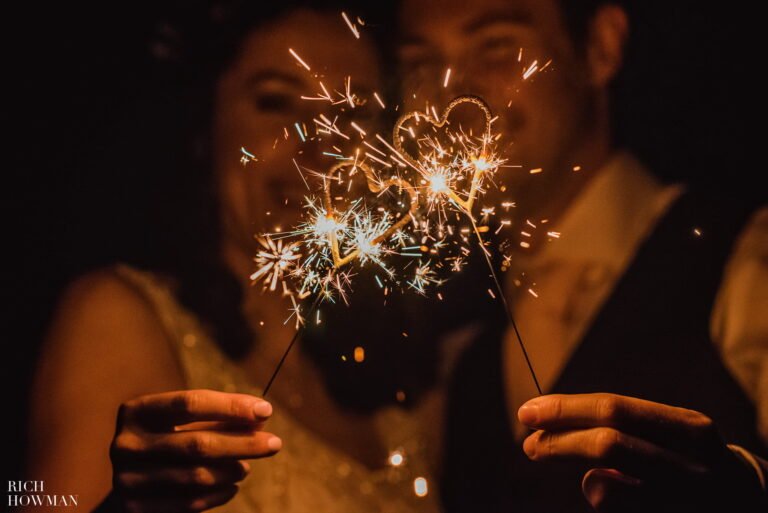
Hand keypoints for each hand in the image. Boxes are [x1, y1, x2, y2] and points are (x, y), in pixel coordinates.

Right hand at [109, 389, 280, 512]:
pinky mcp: (134, 508)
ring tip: (247, 467)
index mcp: (137, 411)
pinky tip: (232, 486)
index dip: (231, 406)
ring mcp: (127, 479)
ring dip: (232, 470)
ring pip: (196, 476)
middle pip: (197, 443)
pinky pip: (189, 503)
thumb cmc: (166, 441)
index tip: (266, 410)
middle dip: (243, 443)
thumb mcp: (185, 423)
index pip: (190, 403)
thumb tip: (261, 417)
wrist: (130, 480)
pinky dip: (218, 494)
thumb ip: (220, 419)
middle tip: (275, 443)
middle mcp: (125, 444)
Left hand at [518, 393, 764, 511]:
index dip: (565, 410)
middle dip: (558, 443)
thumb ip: (618, 426)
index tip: (529, 412)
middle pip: (607, 445)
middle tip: (529, 444)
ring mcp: (685, 503)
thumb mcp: (666, 433)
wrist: (741, 501)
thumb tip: (547, 426)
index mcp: (689, 428)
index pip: (614, 410)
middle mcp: (692, 466)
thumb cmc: (684, 457)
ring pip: (605, 489)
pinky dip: (600, 499)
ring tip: (582, 472)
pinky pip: (613, 511)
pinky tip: (610, 491)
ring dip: (582, 478)